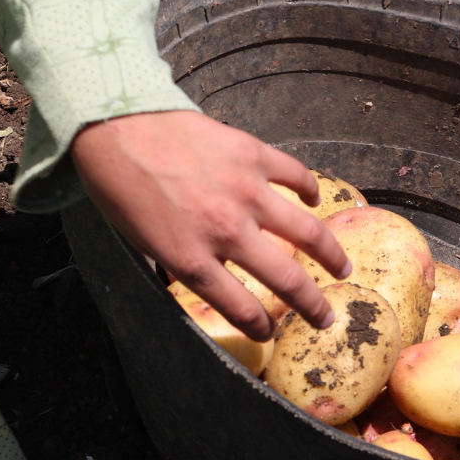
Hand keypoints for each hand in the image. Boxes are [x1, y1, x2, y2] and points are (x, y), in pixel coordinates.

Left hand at [70, 110, 350, 336]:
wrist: (116, 126)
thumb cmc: (119, 187)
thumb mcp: (140, 243)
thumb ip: (176, 265)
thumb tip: (199, 280)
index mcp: (192, 259)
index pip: (241, 308)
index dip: (260, 327)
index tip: (270, 332)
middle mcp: (226, 232)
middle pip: (286, 280)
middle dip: (312, 306)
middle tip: (326, 318)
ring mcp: (245, 192)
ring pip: (306, 232)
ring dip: (330, 254)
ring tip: (342, 268)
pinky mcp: (252, 155)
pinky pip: (295, 176)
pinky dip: (309, 190)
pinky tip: (314, 200)